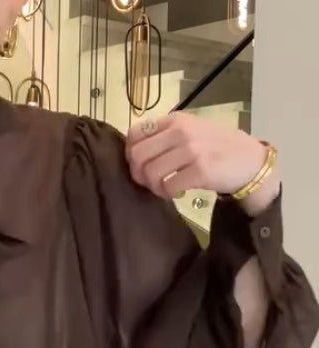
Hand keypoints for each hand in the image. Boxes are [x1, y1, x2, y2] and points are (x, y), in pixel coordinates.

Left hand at [125, 113, 276, 207]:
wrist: (250, 160)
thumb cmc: (216, 147)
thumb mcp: (191, 131)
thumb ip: (164, 136)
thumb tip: (133, 151)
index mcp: (175, 120)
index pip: (135, 134)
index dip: (130, 154)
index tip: (140, 166)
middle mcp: (181, 131)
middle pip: (137, 156)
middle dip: (138, 174)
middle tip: (150, 182)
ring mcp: (191, 150)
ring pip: (150, 173)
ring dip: (153, 187)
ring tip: (165, 188)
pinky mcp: (200, 170)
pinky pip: (168, 186)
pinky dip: (168, 194)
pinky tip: (177, 192)